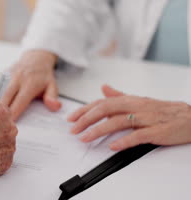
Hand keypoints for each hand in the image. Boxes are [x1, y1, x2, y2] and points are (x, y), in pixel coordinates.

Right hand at [0, 49, 60, 119]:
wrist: (35, 57)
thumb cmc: (43, 75)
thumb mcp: (53, 85)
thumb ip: (52, 97)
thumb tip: (54, 107)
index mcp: (29, 83)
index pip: (19, 100)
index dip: (13, 113)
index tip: (7, 124)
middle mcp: (15, 79)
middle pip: (4, 97)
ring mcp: (5, 76)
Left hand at [68, 85, 190, 150]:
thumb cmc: (165, 110)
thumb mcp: (140, 100)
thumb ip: (120, 96)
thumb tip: (103, 88)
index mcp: (130, 100)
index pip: (102, 102)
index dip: (85, 109)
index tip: (71, 118)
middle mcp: (136, 106)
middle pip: (106, 109)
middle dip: (86, 119)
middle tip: (73, 129)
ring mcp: (147, 119)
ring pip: (118, 122)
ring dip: (99, 130)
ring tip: (85, 138)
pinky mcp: (157, 131)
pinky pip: (138, 135)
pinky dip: (124, 141)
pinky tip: (112, 146)